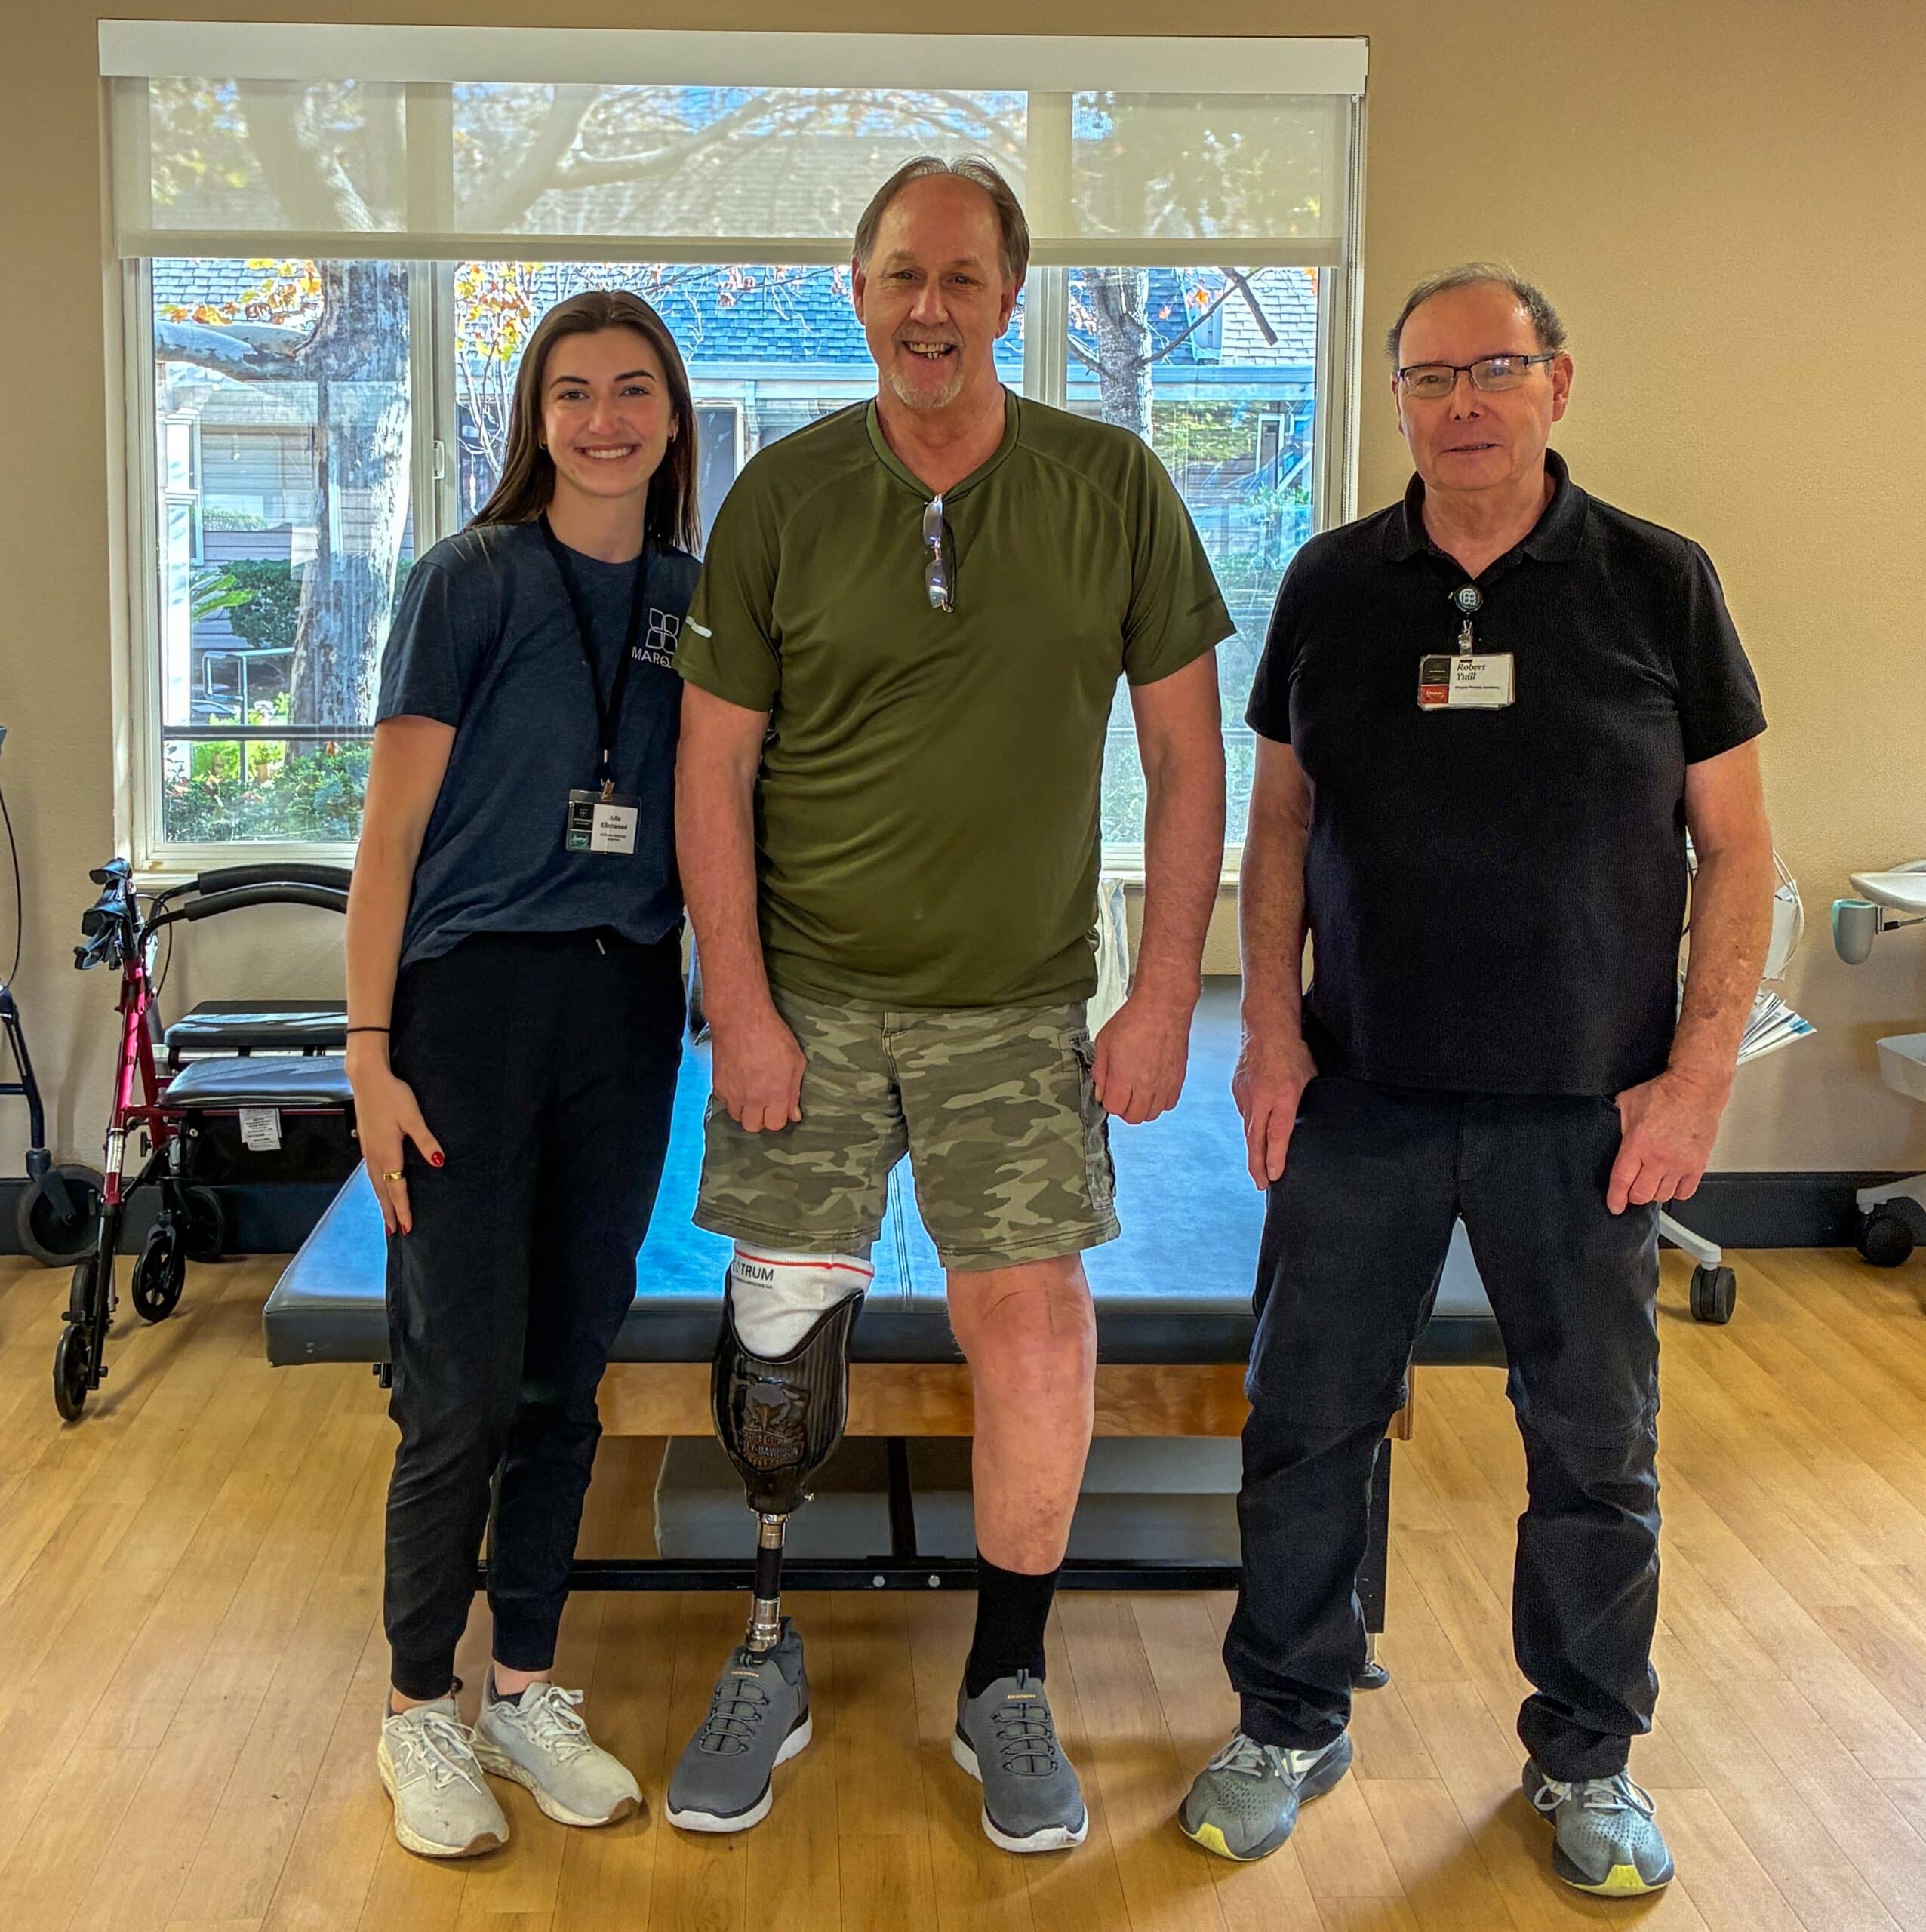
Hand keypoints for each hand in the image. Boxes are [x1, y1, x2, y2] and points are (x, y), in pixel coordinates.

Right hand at [346, 1050, 443, 1236]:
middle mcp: (374, 1155)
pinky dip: (377, 1186)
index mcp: (387, 1153)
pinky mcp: (366, 1143)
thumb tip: (439, 1162)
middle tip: (395, 1233)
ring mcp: (368, 1150)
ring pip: (375, 1183)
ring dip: (381, 1201)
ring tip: (387, 1217)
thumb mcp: (413, 1117)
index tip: (407, 1228)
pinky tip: (380, 1187)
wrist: (367, 1079)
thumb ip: (426, 1141)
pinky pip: (371, 1173)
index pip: (396, 1188)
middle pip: (382, 1191)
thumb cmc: (392, 1095)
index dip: (402, 1209)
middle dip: (389, 1212)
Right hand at [710, 1000, 805, 1132]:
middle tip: (765, 1103)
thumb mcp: (796, 1061)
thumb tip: (794, 1114)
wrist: (741, 1018)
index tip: (780, 1108)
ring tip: (751, 1093)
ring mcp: (733, 1092)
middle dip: (761, 1118)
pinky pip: (724, 1102)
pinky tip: (739, 1083)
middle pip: (753, 1127)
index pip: (775, 1124)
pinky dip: (731, 1097)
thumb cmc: (772, 1034)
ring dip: (745, 1110)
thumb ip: (795, 1091)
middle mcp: (753, 1098)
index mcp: (775, 1094)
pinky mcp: (718, 1084)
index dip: (779, 1117)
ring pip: (737, 1117)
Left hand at [1092, 989, 1192, 1124]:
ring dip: (1142, 1106)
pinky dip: (1159, 1100)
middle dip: (1125, 1108)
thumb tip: (1101, 1091)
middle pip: (1134, 1117)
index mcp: (1124, 1077)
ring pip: (1152, 1114)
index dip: (1109, 1101)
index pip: (1114, 1109)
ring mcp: (1165, 1084)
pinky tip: (1153, 1086)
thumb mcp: (1104, 1042)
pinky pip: (1168, 1104)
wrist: (1163, 1007)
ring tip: (1138, 1089)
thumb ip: (1100, 1072)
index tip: (1109, 1090)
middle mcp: (1146, 1086)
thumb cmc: (1133, 1020)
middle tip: (1122, 1092)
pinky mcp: (1178, 1079)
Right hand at [1231, 1025, 1318, 1188]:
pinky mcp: (1237, 1090)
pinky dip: (1251, 1126)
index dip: (1275, 1158)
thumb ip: (1303, 1103)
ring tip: (1259, 1167)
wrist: (1265, 1027)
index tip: (1273, 1177)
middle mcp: (1260, 1098)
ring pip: (1248, 1128)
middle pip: (1255, 1139)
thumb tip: (1306, 1124)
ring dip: (1254, 1149)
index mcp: (1281, 1096)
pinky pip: (1245, 1113)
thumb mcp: (1308, 1078)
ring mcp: (1245, 1095)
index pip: (1277, 1134)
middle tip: (1261, 1185)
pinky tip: (1256, 1135)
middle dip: (1257, 1165)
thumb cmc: (1293, 1051)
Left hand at [1606, 1068, 1729, 1213]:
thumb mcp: (1627, 1104)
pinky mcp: (1697, 1165)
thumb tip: (1609, 1134)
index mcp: (1638, 1144)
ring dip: (1653, 1193)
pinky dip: (1675, 1192)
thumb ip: (1618, 1125)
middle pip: (1642, 1195)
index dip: (1615, 1198)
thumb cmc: (1664, 1093)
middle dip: (1633, 1196)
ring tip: (1650, 1183)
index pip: (1622, 1180)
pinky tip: (1669, 1183)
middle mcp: (1659, 1158)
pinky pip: (1685, 1192)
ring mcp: (1680, 1163)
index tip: (1614, 1205)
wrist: (1695, 1088)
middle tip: (1631, 1190)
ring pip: (1662, 1196)